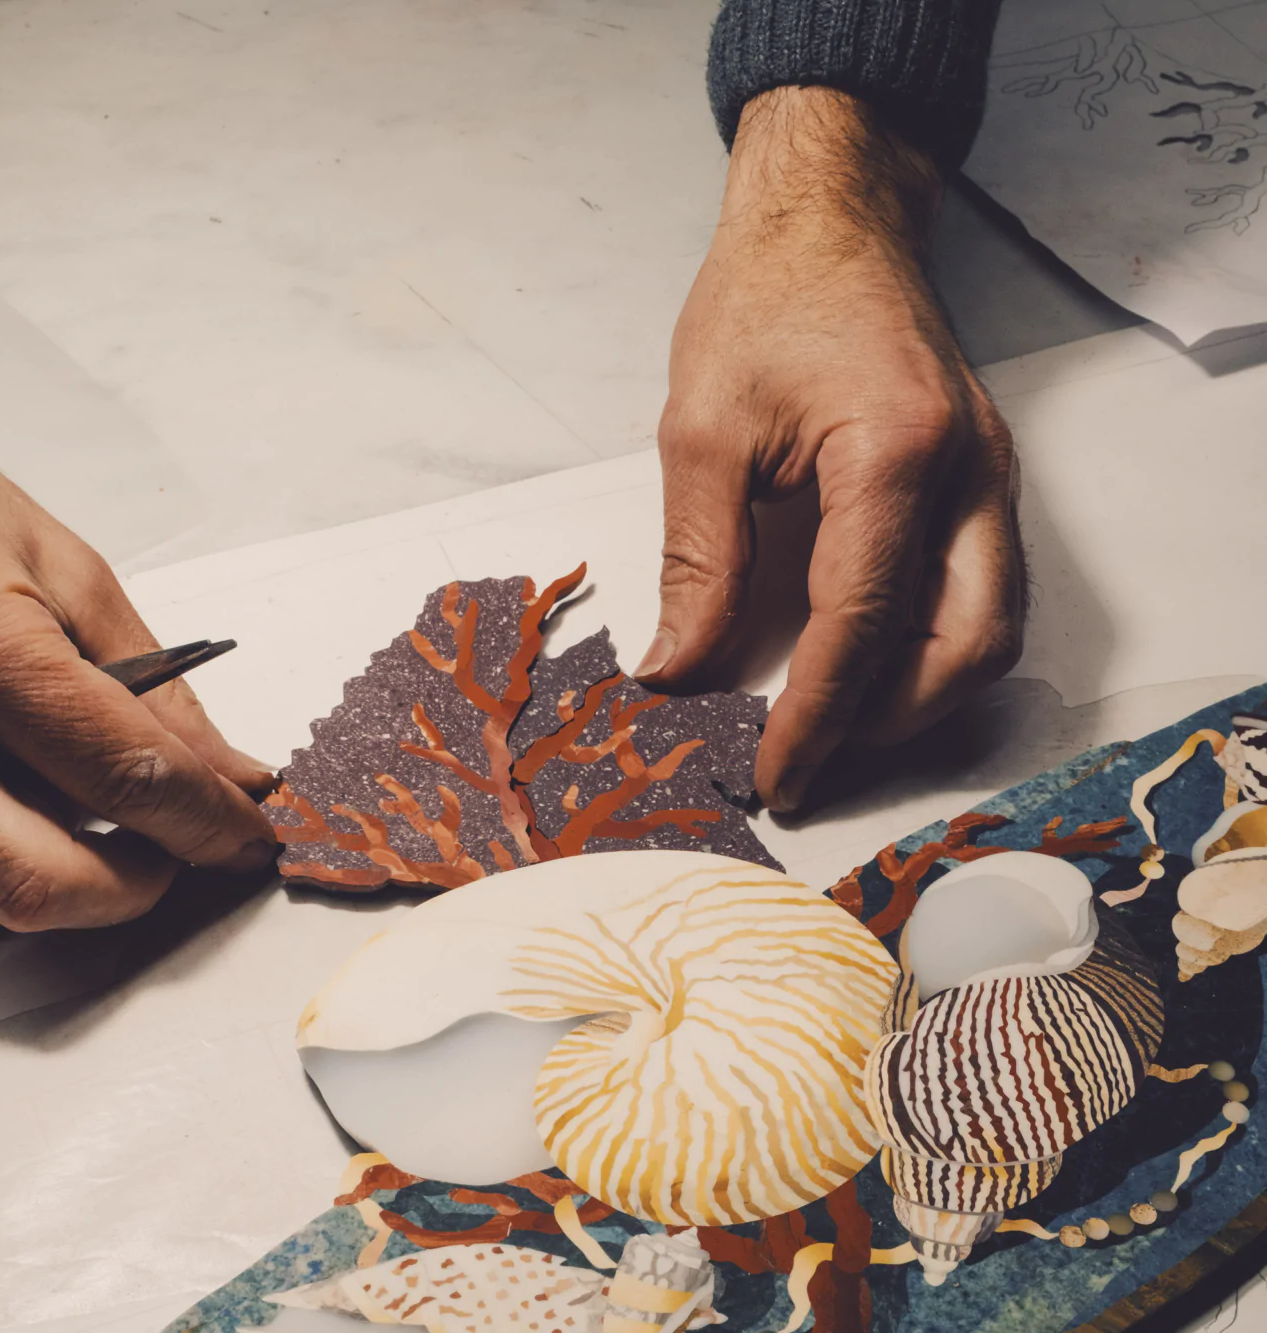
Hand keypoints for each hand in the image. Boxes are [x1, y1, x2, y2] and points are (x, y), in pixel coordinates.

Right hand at [0, 466, 276, 930]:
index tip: (249, 834)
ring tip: (100, 815)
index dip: (207, 820)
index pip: (126, 777)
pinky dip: (12, 851)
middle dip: (130, 883)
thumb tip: (229, 776)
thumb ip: (153, 687)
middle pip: (37, 881)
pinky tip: (32, 801)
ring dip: (67, 878)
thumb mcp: (57, 569)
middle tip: (177, 847)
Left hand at [642, 88, 1024, 810]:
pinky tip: (860, 666)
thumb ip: (697, 564)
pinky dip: (926, 653)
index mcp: (897, 453)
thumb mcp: (703, 432)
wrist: (833, 220)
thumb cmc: (768, 299)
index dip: (817, 717)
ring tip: (830, 722)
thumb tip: (677, 676)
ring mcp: (992, 482)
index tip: (773, 774)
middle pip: (967, 648)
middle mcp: (971, 474)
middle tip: (809, 757)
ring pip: (989, 634)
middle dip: (889, 724)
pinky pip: (980, 599)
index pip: (862, 625)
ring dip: (916, 697)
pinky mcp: (986, 489)